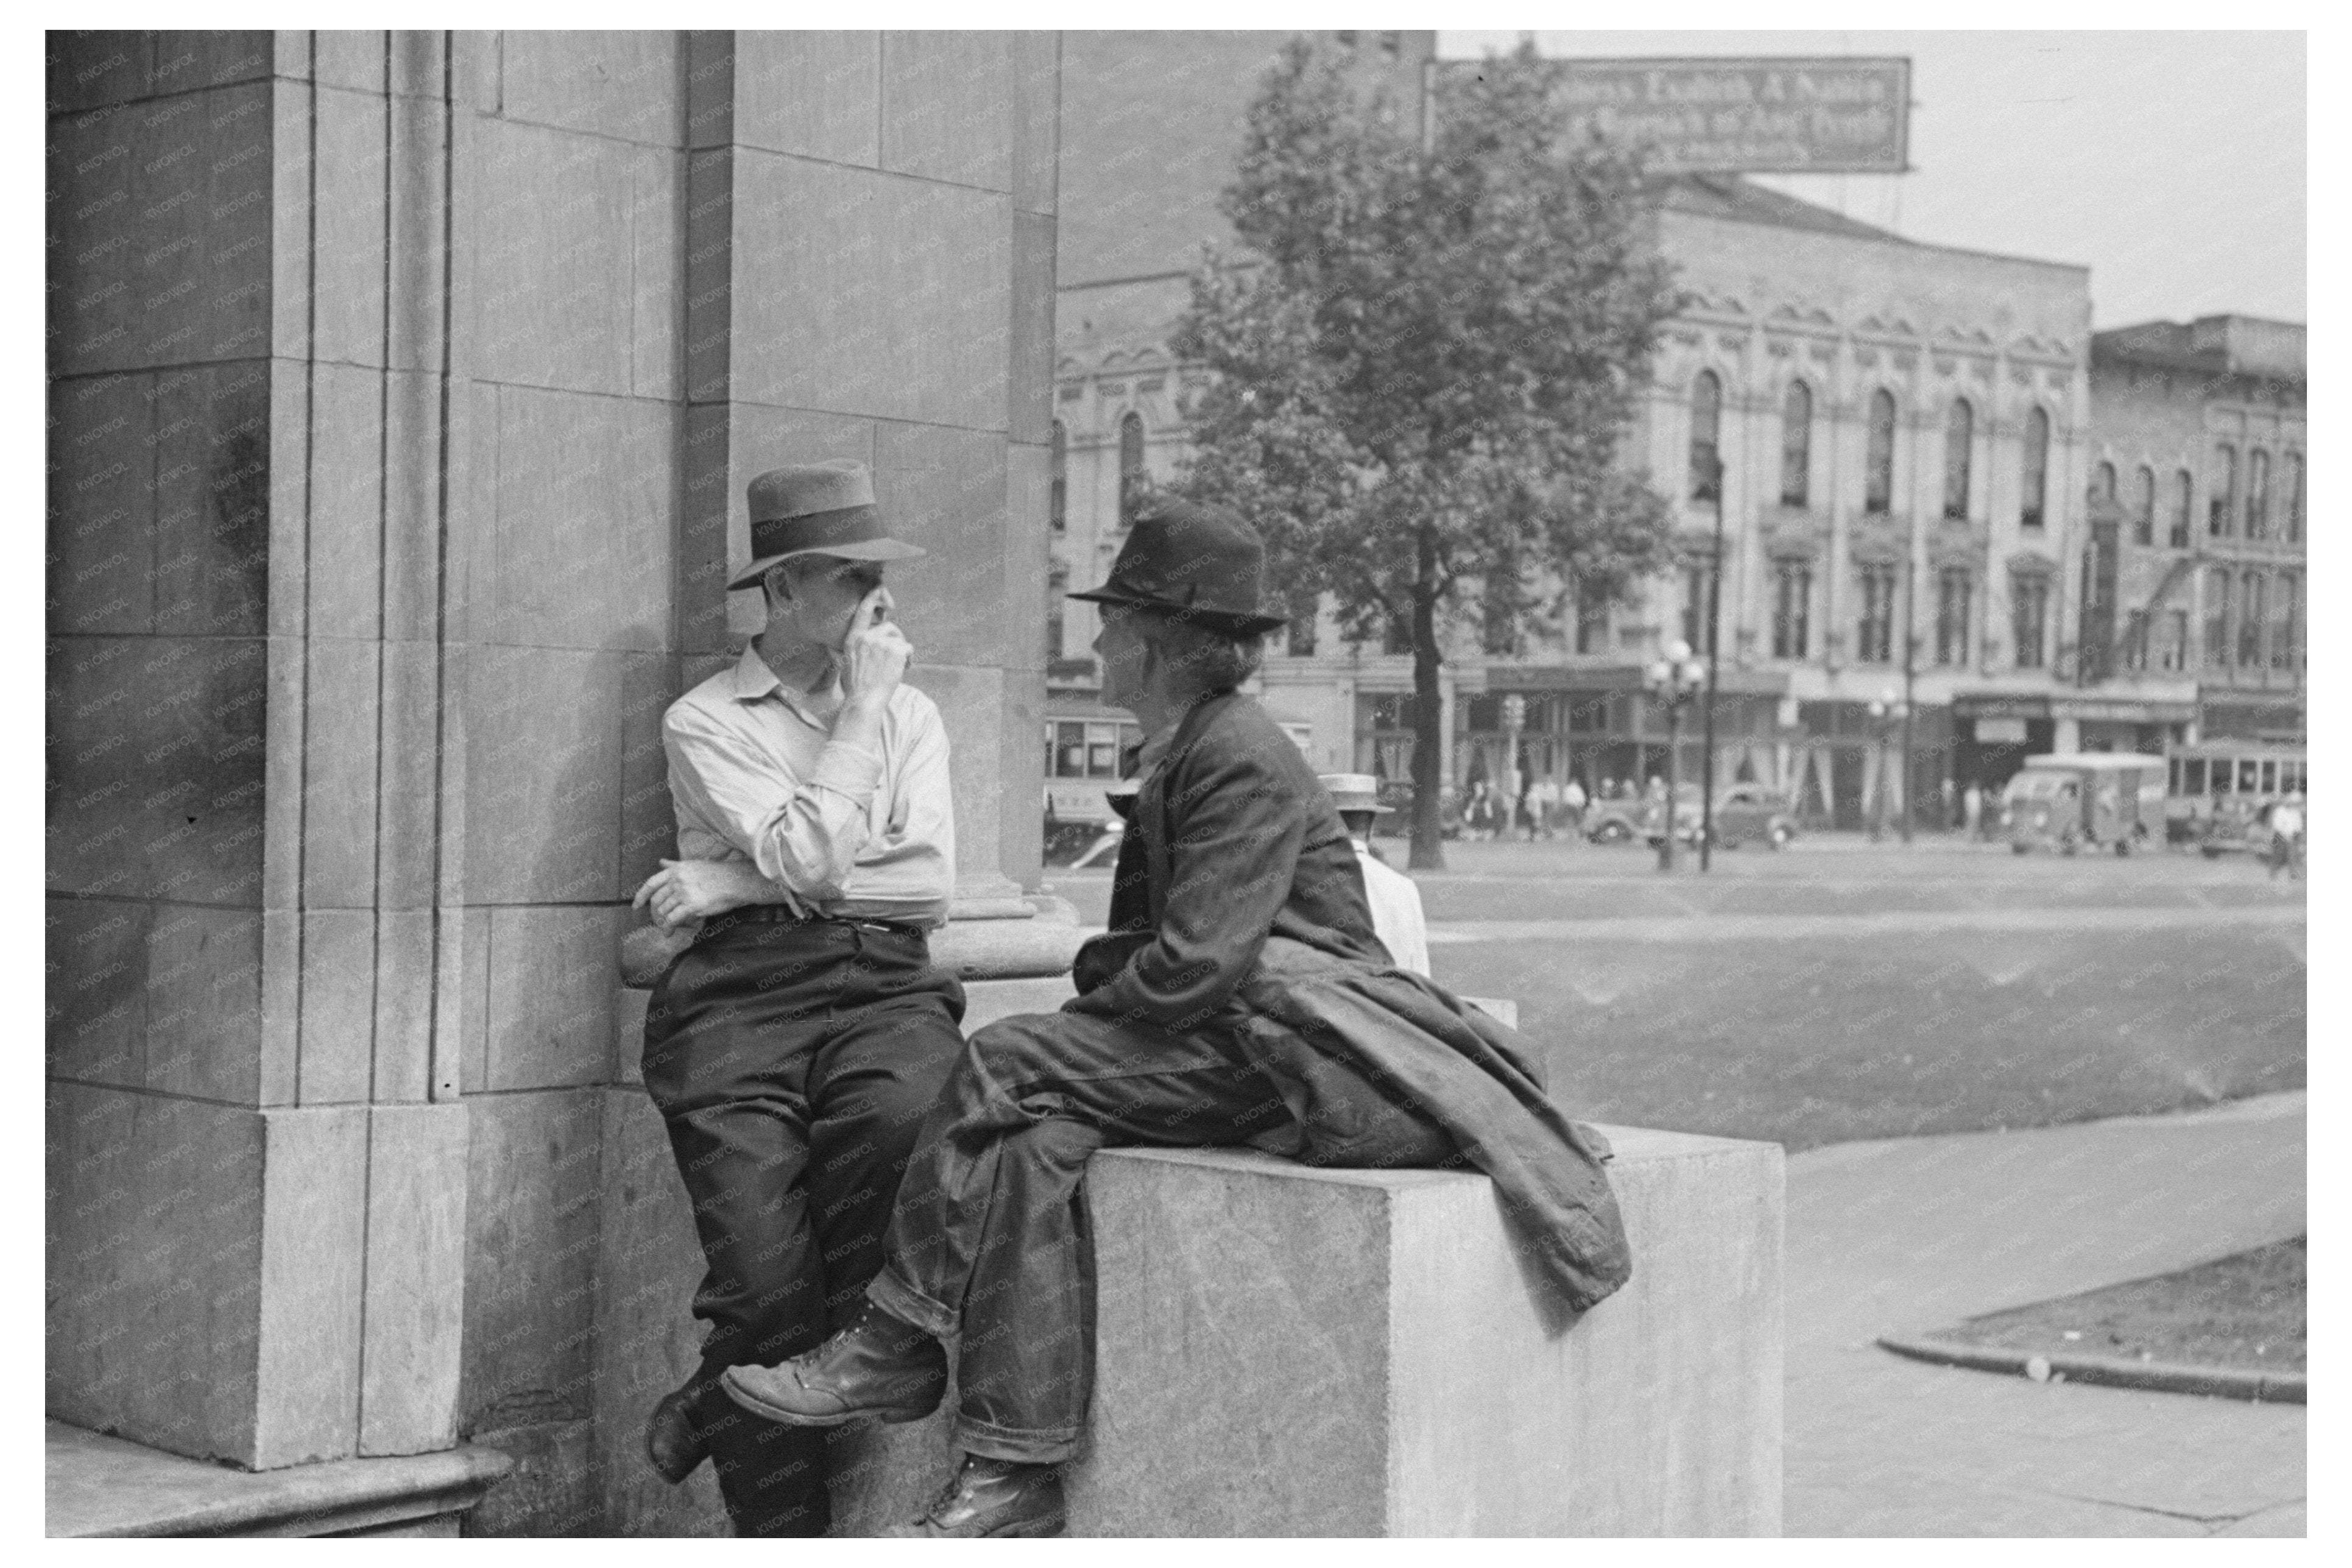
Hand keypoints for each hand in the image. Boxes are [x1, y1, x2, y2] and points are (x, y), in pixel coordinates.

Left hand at [632, 858, 766, 930]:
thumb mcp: (693, 865)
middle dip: (654, 914)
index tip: (636, 906)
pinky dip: (669, 927)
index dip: (640, 896)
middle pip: (656, 900)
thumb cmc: (718, 873)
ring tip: (666, 929)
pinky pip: (673, 919)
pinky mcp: (692, 905)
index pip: (651, 883)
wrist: (736, 881)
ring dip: (663, 923)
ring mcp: (684, 893)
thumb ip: (674, 865)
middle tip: (657, 921)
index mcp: (676, 870)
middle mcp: (677, 880)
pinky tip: (670, 932)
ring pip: (664, 911)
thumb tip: (661, 862)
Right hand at [840, 586, 912, 707]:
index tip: (880, 586)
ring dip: (901, 651)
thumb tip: (840, 645)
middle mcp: (866, 637)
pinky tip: (903, 669)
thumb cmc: (855, 686)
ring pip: (899, 639)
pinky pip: (908, 648)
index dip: (872, 597)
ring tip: (896, 667)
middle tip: (893, 658)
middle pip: (889, 627)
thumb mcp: (844, 663)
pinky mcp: (895, 650)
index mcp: (853, 638)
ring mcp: (881, 642)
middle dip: (894, 640)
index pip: (863, 611)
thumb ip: (848, 649)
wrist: (864, 700)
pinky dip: (909, 659)